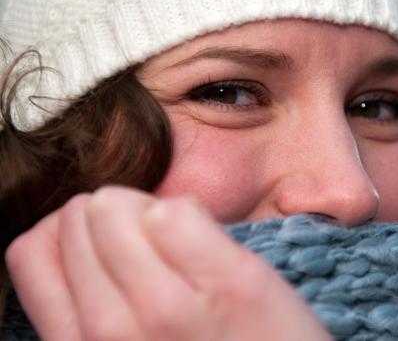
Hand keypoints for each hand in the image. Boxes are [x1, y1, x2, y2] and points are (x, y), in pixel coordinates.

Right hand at [5, 186, 332, 340]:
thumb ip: (93, 302)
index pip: (31, 250)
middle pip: (78, 220)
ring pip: (116, 208)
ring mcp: (170, 310)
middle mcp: (112, 334)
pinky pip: (175, 212)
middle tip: (148, 243)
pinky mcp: (229, 285)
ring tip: (175, 241)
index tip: (101, 243)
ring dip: (144, 210)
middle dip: (109, 217)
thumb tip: (81, 229)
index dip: (68, 234)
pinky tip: (205, 243)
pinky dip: (186, 213)